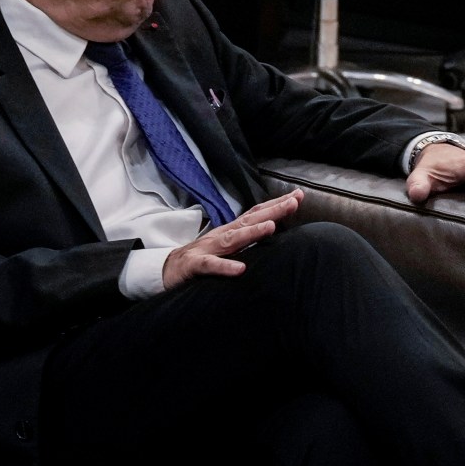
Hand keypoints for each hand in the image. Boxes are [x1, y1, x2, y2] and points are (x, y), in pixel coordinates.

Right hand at [161, 191, 302, 289]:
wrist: (166, 270)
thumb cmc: (202, 258)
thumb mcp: (227, 247)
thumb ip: (247, 240)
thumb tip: (274, 232)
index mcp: (230, 231)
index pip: (256, 214)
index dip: (276, 205)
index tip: (298, 195)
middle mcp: (221, 235)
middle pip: (249, 220)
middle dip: (272, 211)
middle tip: (294, 202)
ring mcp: (207, 249)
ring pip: (232, 239)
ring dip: (252, 232)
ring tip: (271, 227)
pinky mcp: (194, 266)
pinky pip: (210, 265)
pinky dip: (225, 267)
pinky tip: (240, 268)